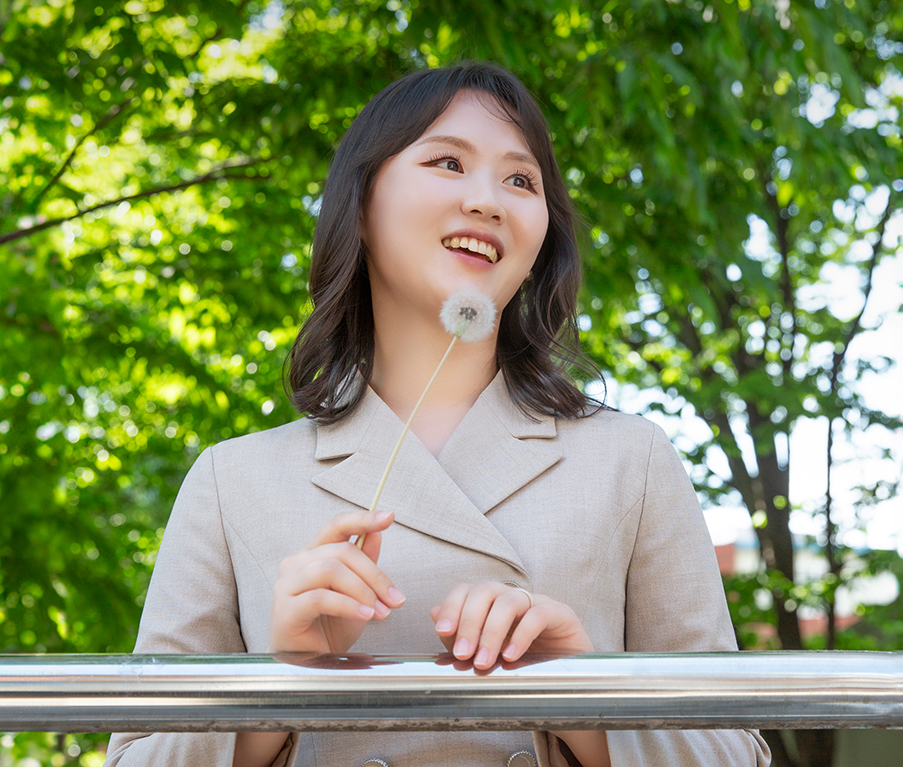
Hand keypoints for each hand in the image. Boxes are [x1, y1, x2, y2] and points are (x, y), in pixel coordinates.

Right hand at [269, 509, 405, 654]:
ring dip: (363, 591)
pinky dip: (348, 605)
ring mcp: (287, 585)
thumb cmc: (331, 629)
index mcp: (313, 555)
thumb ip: (364, 563)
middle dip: (374, 575)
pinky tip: (364, 616)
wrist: (311, 665)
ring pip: (331, 570)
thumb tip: (377, 533)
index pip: (336, 526)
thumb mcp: (357, 593)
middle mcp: (296, 564)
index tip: (389, 517)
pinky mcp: (285, 609)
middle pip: (341, 552)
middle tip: (394, 599)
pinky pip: (320, 597)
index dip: (363, 519)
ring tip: (379, 612)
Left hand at [429, 582, 592, 669]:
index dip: (452, 606)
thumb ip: (460, 633)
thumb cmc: (523, 661)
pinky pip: (539, 614)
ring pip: (509, 602)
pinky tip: (510, 656)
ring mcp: (537, 602)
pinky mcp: (560, 614)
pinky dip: (522, 634)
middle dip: (469, 622)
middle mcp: (512, 596)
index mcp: (492, 602)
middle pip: (485, 591)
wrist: (566, 677)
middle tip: (462, 654)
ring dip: (491, 632)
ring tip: (483, 661)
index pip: (467, 590)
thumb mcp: (485, 650)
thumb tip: (433, 612)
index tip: (442, 631)